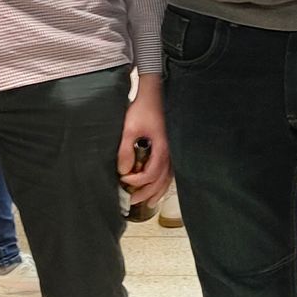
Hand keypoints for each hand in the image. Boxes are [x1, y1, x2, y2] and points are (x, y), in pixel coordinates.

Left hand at [118, 75, 170, 205]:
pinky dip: (163, 182)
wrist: (155, 94)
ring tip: (147, 202)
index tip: (123, 179)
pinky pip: (170, 171)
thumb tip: (122, 170)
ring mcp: (173, 151)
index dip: (137, 181)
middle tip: (132, 201)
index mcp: (162, 148)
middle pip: (162, 181)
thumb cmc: (143, 109)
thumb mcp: (129, 128)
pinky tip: (157, 186)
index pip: (151, 174)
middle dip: (147, 193)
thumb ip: (125, 150)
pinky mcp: (171, 147)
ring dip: (157, 191)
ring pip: (168, 178)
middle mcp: (171, 152)